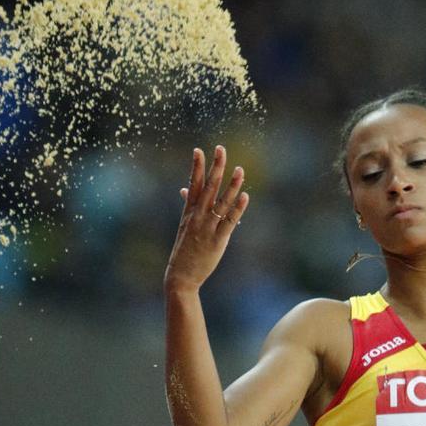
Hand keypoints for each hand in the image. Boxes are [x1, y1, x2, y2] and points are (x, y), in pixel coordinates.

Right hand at [164, 145, 248, 292]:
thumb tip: (184, 189)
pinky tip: (245, 196)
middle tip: (221, 149)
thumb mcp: (184, 225)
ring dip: (231, 185)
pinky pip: (229, 221)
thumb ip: (187, 205)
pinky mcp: (218, 240)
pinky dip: (237, 208)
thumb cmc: (184, 250)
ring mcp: (207, 228)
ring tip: (240, 169)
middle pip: (208, 187)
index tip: (199, 150)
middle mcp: (197, 216)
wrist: (181, 276)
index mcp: (189, 212)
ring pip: (221, 202)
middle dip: (215, 167)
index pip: (193, 184)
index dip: (196, 167)